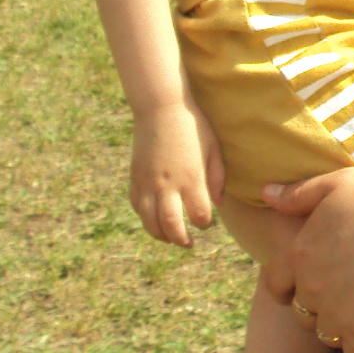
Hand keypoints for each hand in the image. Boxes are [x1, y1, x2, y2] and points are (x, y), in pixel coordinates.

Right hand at [129, 99, 222, 243]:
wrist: (161, 108)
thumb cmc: (193, 126)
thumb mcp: (213, 148)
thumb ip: (217, 177)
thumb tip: (218, 204)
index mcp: (191, 178)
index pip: (199, 215)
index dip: (204, 224)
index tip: (206, 223)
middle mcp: (168, 184)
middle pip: (171, 225)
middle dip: (181, 240)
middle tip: (188, 244)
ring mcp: (148, 182)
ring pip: (149, 221)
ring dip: (160, 235)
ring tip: (170, 238)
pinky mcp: (135, 178)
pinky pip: (137, 206)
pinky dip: (145, 218)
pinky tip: (154, 219)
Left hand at [260, 169, 353, 352]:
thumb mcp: (342, 184)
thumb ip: (300, 193)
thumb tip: (266, 194)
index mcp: (300, 253)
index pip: (275, 281)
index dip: (286, 284)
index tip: (301, 283)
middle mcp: (310, 288)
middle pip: (302, 310)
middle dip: (316, 304)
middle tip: (342, 292)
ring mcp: (334, 315)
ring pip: (326, 331)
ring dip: (339, 324)